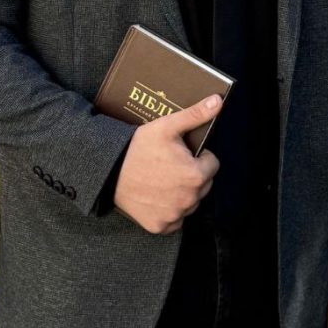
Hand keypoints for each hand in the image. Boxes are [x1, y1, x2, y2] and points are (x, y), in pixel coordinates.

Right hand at [113, 94, 221, 234]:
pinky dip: (169, 210)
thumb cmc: (139, 147)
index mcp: (196, 175)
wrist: (108, 170)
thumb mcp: (167, 126)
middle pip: (204, 185)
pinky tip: (157, 196)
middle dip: (193, 174)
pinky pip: (175, 219)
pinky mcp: (160, 226)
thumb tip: (218, 101)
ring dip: (183, 193)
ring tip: (163, 179)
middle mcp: (189, 200)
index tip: (183, 153)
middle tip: (171, 164)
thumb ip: (196, 114)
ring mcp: (174, 215)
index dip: (199, 156)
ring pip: (190, 202)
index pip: (212, 164)